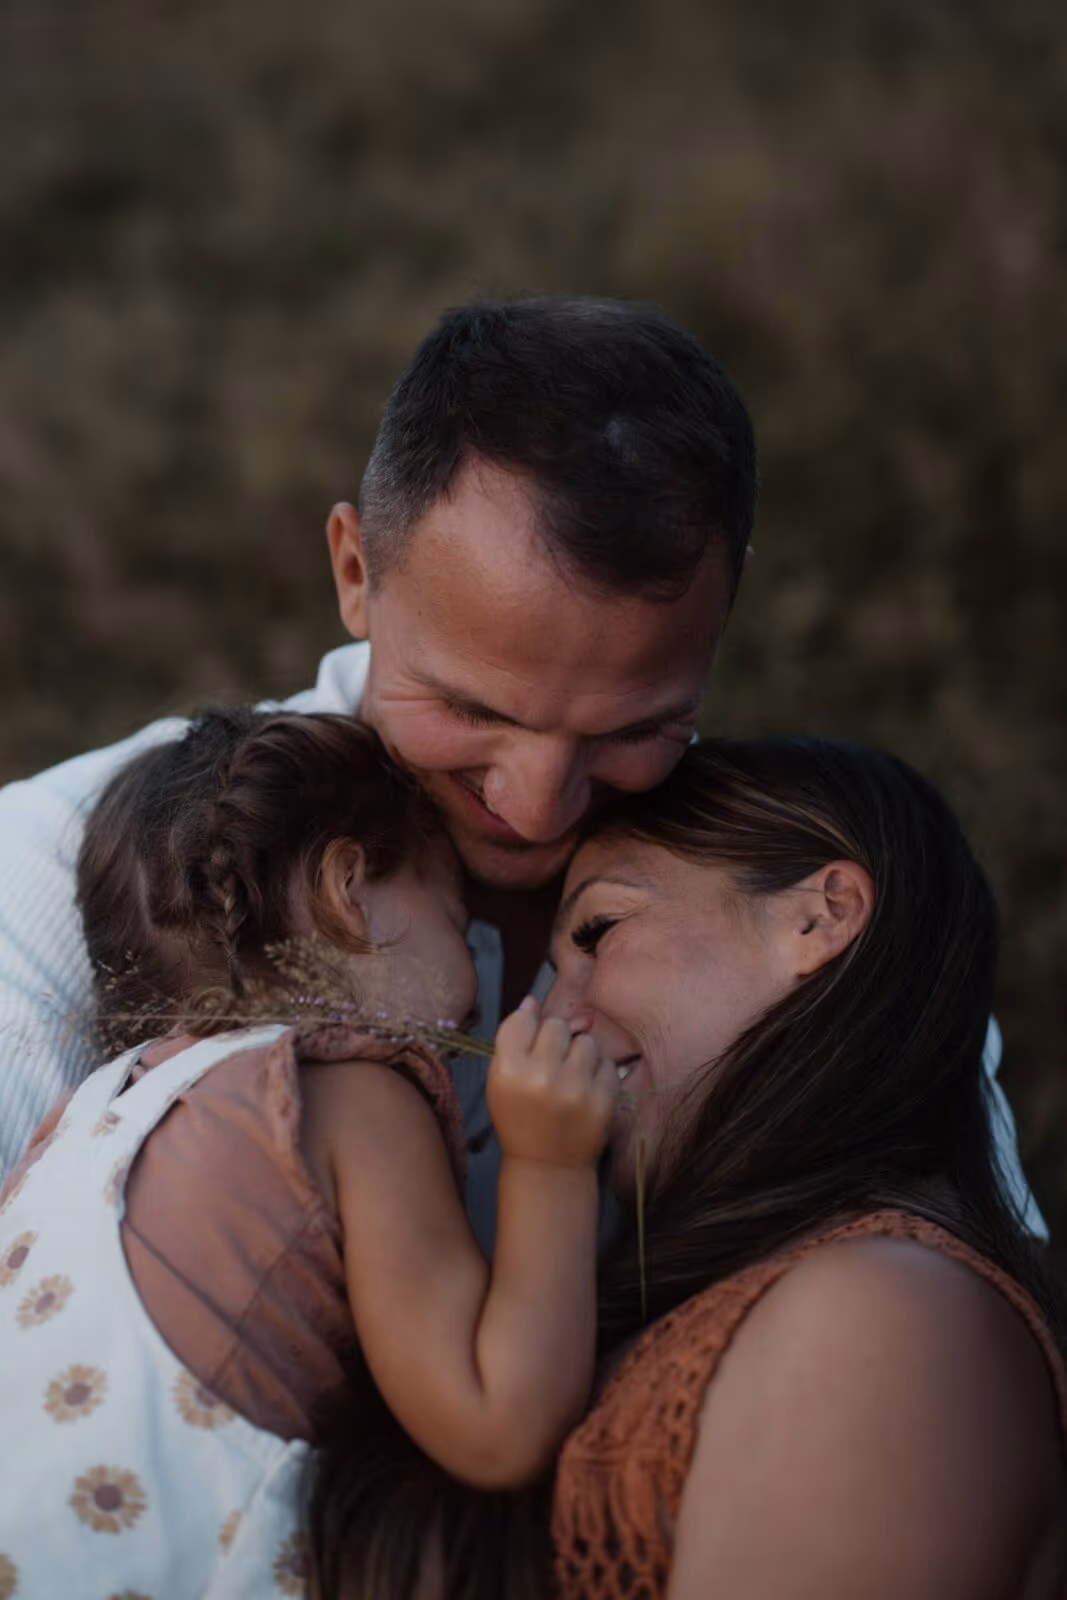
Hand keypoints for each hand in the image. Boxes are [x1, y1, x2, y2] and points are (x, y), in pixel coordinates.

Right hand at [486, 998, 620, 1168]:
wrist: (548, 1166)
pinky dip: (598, 1074)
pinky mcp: (604, 1099)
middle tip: (552, 1064)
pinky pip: (607, 1064)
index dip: (529, 1027)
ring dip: (580, 1055)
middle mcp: (542, 1076)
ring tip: (571, 1078)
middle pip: (556, 1025)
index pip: (522, 1020)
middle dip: (556, 1040)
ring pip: (586, 1041)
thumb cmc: (519, 1120)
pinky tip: (586, 1092)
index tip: (532, 1042)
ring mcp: (576, 1088)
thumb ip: (512, 1040)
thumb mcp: (500, 1082)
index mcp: (509, 1070)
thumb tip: (531, 1002)